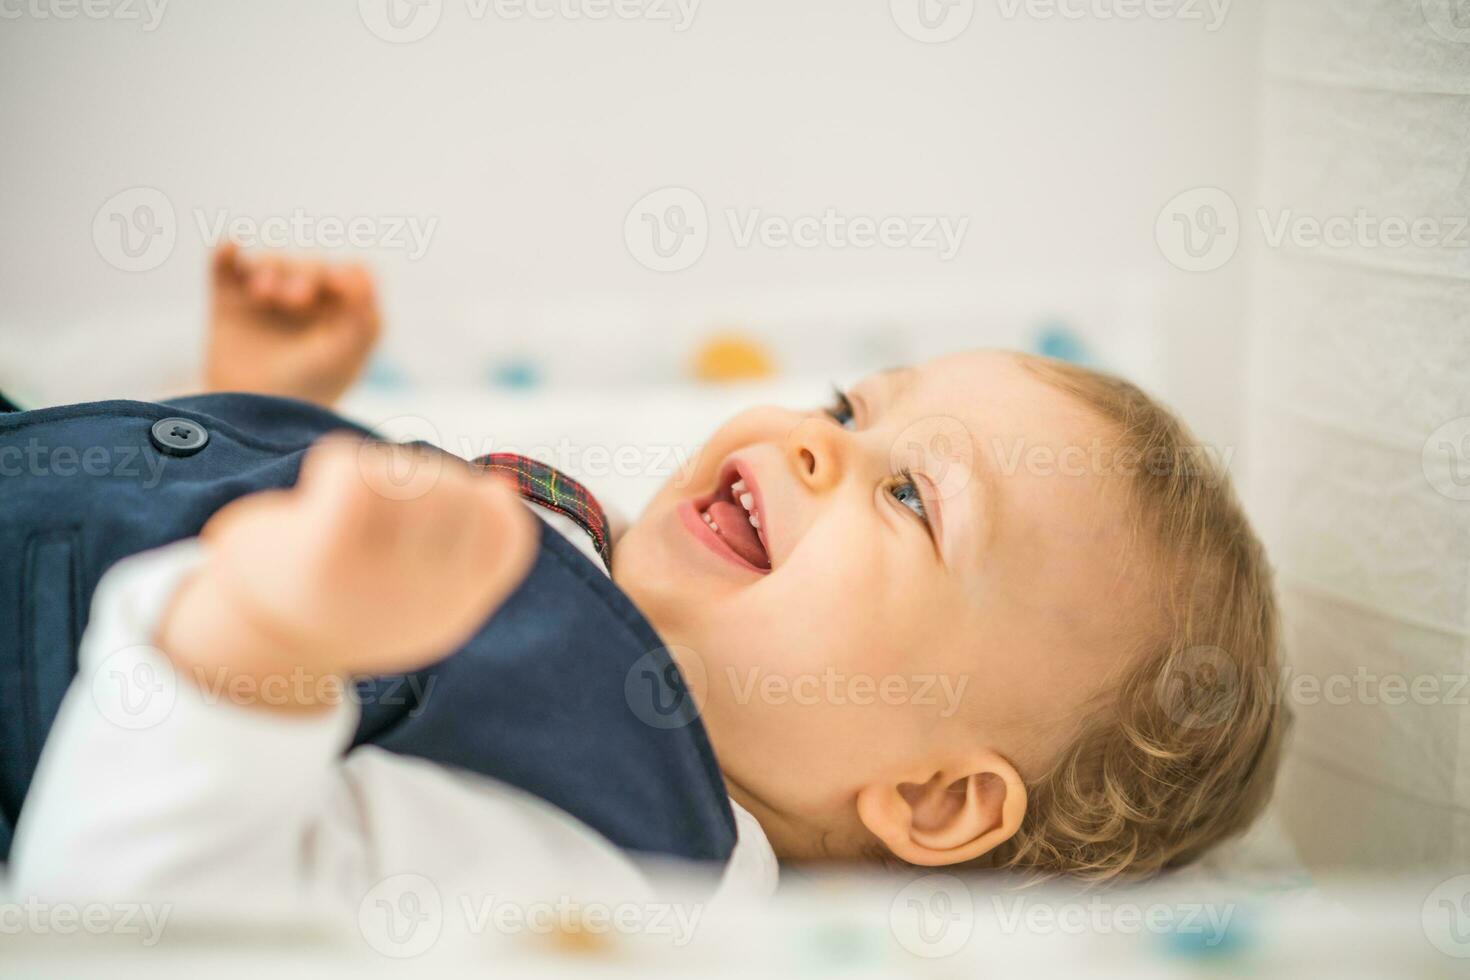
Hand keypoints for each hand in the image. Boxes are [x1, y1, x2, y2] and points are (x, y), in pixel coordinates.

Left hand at [156, 437, 537, 709]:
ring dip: (382, 469)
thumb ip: (467, 548)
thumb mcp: (424, 587)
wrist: (256, 643)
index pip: (506, 532)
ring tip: (356, 494)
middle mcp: (424, 600)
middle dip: (427, 476)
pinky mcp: (325, 552)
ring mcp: (377, 578)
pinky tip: (325, 488)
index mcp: (452, 610)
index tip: (435, 513)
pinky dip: (341, 465)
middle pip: (457, 491)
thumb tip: (500, 489)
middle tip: (384, 499)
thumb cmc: (348, 598)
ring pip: (409, 477)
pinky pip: (355, 473)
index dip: (481, 502)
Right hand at [205, 243, 381, 406]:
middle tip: (297, 299)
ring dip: (270, 268)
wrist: (252, 418)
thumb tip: (362, 274)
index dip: (345, 274)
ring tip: (265, 294)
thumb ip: (362, 316)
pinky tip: (231, 249)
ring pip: (271, 262)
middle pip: (310, 266)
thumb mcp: (343, 355)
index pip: (350, 275)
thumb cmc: (308, 390)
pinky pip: (225, 265)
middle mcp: (306, 304)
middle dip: (305, 275)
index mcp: (341, 316)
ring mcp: (265, 300)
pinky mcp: (228, 301)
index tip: (338, 287)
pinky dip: (227, 252)